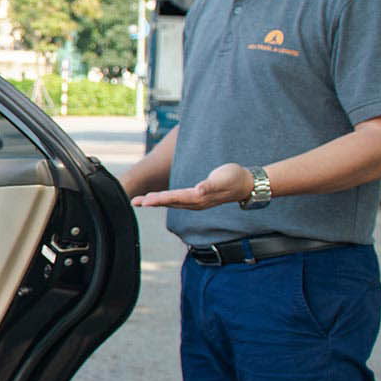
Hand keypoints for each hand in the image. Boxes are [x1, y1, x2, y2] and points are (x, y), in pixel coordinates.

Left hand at [131, 162, 252, 210]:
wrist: (246, 184)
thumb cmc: (234, 178)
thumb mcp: (223, 180)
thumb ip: (210, 185)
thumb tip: (199, 190)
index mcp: (198, 197)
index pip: (174, 198)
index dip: (159, 199)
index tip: (145, 201)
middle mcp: (195, 202)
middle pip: (169, 202)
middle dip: (151, 202)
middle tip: (134, 202)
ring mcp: (196, 201)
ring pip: (171, 202)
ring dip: (155, 202)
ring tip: (140, 201)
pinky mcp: (197, 198)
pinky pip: (177, 200)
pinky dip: (165, 200)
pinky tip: (157, 200)